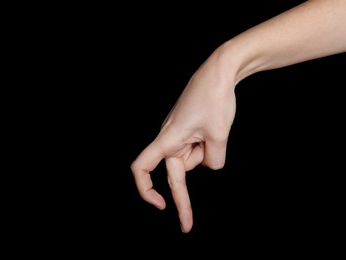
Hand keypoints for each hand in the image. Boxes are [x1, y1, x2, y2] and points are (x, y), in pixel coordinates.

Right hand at [131, 61, 236, 232]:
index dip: (144, 189)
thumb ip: (213, 161)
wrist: (220, 71)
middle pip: (175, 175)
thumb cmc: (214, 98)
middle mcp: (169, 139)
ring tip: (215, 129)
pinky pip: (199, 150)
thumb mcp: (219, 136)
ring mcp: (179, 135)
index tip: (159, 205)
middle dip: (183, 201)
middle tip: (188, 226)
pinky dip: (210, 146)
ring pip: (193, 161)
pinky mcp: (189, 131)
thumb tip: (210, 166)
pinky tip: (215, 129)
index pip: (142, 168)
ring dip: (208, 153)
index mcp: (168, 139)